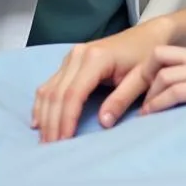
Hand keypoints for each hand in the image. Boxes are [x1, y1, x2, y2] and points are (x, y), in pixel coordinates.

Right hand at [32, 17, 175, 142]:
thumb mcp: (142, 78)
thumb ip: (122, 99)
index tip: (63, 143)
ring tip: (45, 141)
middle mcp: (78, 55)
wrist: (148, 35)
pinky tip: (38, 122)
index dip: (66, 120)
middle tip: (50, 150)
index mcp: (96, 58)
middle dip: (52, 123)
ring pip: (49, 89)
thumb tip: (103, 123)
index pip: (73, 94)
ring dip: (44, 116)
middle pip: (57, 94)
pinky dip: (42, 104)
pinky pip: (50, 83)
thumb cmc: (146, 56)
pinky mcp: (70, 60)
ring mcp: (72, 56)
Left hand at [138, 41, 185, 114]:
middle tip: (135, 97)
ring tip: (141, 112)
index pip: (169, 54)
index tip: (145, 88)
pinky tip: (151, 115)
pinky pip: (174, 91)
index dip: (152, 70)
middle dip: (141, 76)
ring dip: (146, 94)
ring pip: (161, 73)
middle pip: (157, 56)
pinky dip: (158, 103)